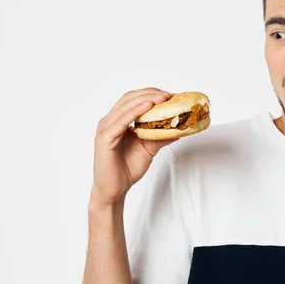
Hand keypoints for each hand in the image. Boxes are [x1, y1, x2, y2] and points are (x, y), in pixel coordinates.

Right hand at [91, 88, 177, 206]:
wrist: (115, 190)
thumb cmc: (127, 169)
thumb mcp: (149, 148)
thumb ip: (160, 136)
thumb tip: (179, 128)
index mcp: (118, 120)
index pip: (133, 99)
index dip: (151, 93)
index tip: (169, 95)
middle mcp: (109, 121)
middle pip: (129, 98)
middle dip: (150, 93)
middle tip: (168, 95)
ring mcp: (105, 129)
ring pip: (125, 106)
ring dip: (145, 99)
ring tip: (161, 98)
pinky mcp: (104, 139)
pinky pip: (120, 121)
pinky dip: (134, 112)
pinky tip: (148, 107)